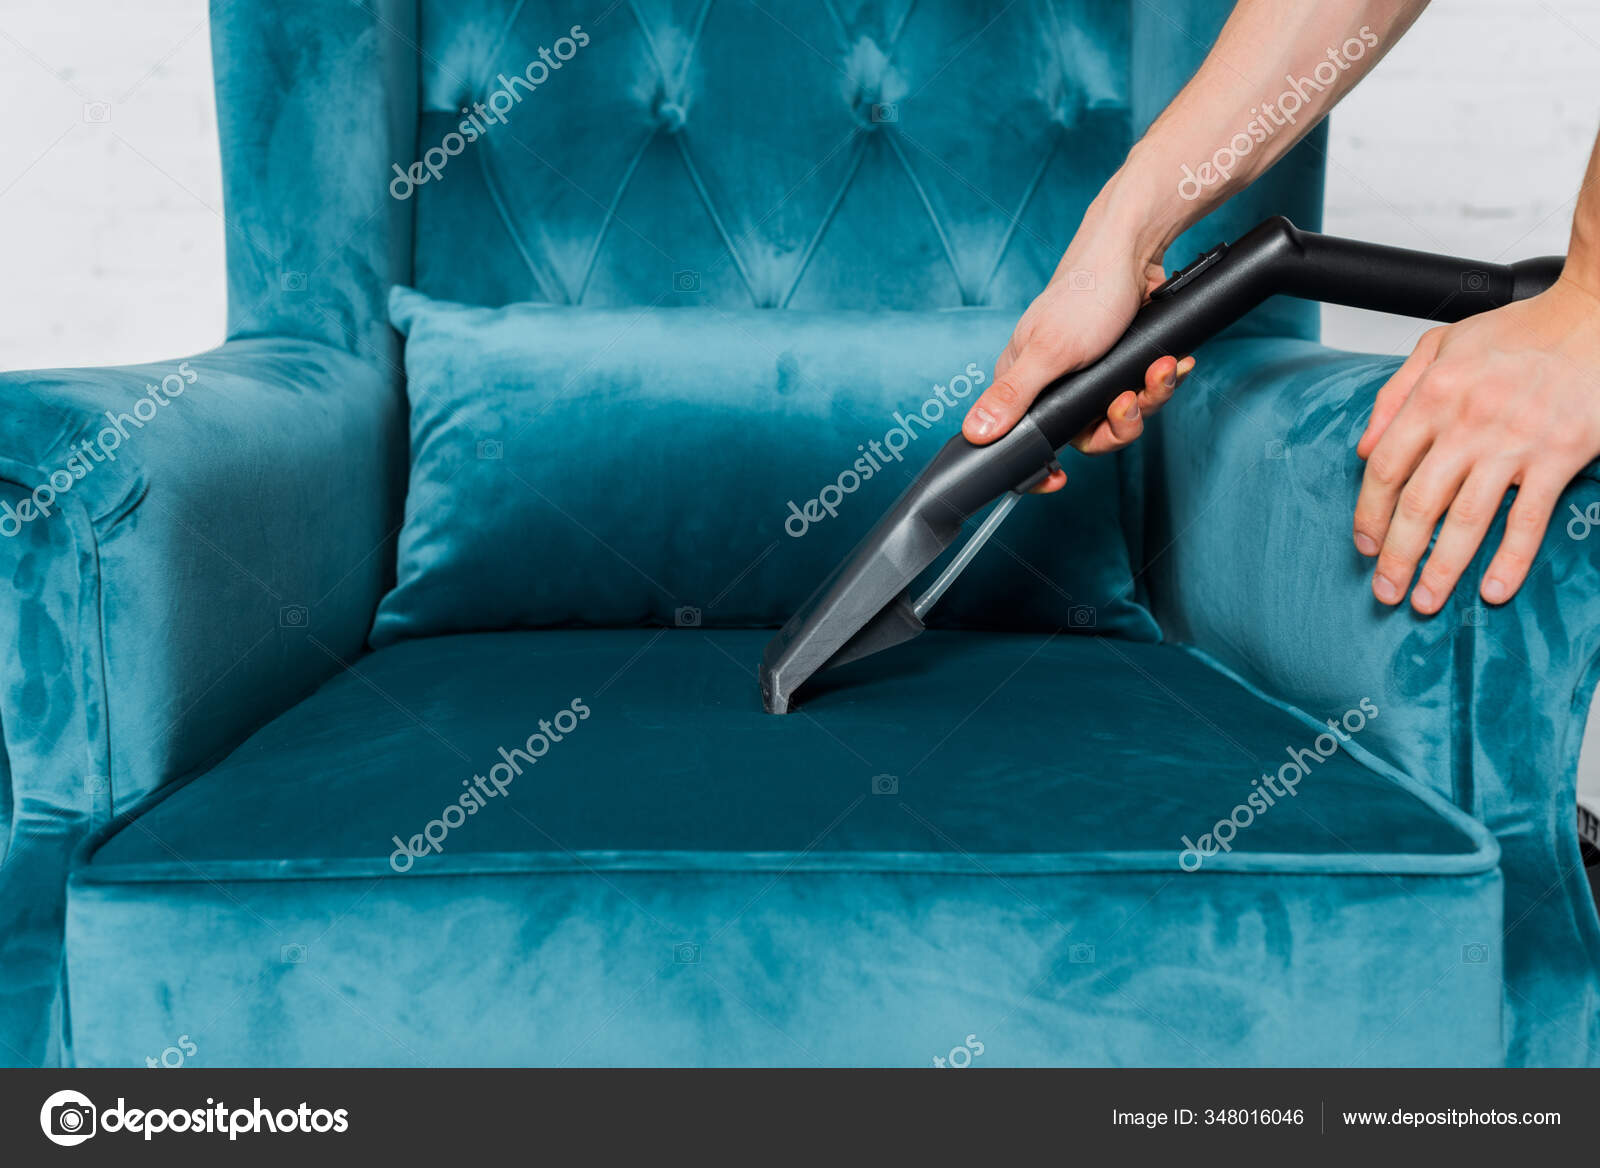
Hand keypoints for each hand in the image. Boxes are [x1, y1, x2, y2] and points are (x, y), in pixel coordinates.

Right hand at [961, 235, 1194, 492]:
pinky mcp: (1121, 362)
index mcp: (1025, 383)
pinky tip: (1171, 361)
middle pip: (1088, 434)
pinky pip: (1143, 390)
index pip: (1026, 441)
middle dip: (1120, 423)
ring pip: (1121, 413)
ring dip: (1149, 396)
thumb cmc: (1086, 294)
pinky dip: (1161, 379)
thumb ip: (1013, 397)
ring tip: (1160, 368)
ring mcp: (1091, 374)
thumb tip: (974, 434)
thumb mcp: (1048, 352)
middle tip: (1129, 398)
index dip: (1043, 466)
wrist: (1133, 249)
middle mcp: (1055, 383)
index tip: (1059, 480)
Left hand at [1354, 276, 1599, 612]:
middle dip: (1396, 556)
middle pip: (1416, 505)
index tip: (1364, 545)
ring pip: (1465, 520)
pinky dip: (1509, 560)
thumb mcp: (1442, 345)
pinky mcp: (1558, 456)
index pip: (1383, 469)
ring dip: (1441, 569)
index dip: (1368, 514)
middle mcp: (1465, 423)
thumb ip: (1395, 394)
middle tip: (1384, 591)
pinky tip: (1493, 590)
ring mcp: (1512, 443)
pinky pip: (1528, 519)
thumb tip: (1362, 447)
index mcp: (1433, 396)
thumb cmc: (1522, 331)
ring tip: (1425, 601)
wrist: (1596, 313)